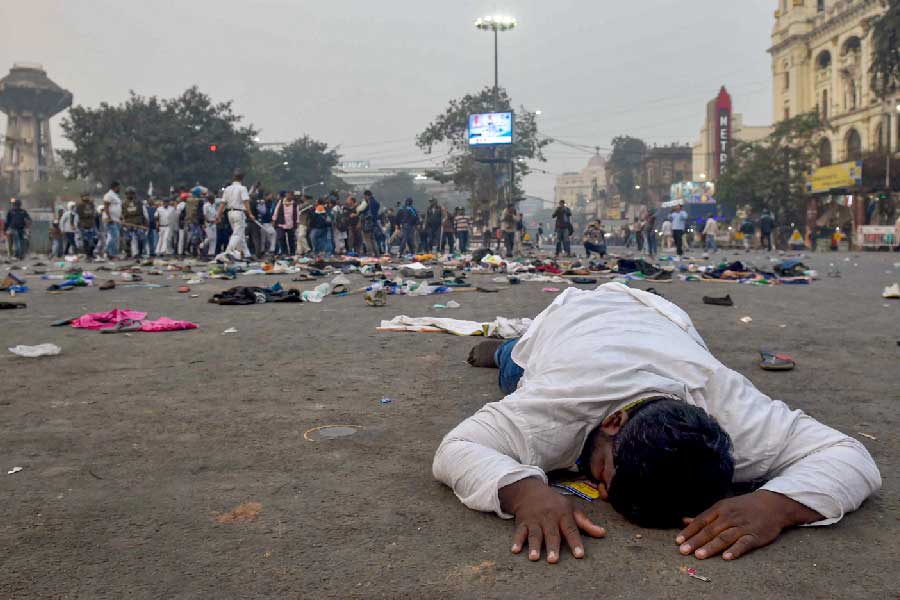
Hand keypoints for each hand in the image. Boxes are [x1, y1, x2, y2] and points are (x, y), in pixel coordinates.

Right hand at [500, 478, 605, 563]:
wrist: (530, 490)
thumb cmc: (554, 503)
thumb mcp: (571, 508)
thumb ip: (586, 523)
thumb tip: (603, 533)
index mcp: (563, 515)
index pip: (571, 530)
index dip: (575, 542)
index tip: (579, 555)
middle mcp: (549, 518)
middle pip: (551, 534)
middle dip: (552, 546)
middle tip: (554, 560)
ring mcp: (535, 520)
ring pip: (535, 534)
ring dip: (534, 545)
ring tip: (534, 558)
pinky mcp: (523, 522)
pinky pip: (519, 532)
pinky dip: (517, 541)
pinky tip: (515, 550)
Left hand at [676, 490, 821, 560]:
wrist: (772, 504)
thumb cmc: (744, 507)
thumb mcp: (723, 507)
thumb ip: (704, 516)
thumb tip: (684, 520)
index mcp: (720, 509)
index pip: (701, 521)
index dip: (689, 532)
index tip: (678, 541)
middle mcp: (729, 517)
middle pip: (710, 530)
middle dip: (695, 541)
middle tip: (683, 551)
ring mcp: (742, 526)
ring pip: (724, 537)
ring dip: (711, 547)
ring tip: (699, 555)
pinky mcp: (755, 535)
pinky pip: (744, 543)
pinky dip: (735, 550)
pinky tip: (727, 557)